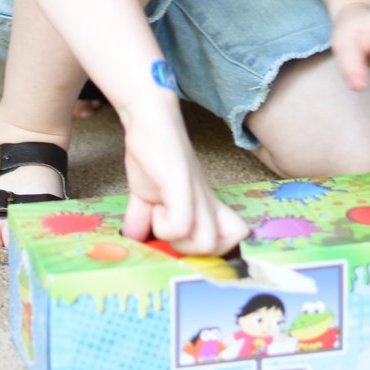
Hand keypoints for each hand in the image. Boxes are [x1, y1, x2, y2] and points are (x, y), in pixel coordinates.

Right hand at [120, 103, 248, 255]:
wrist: (148, 119)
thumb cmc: (153, 155)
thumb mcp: (148, 195)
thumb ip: (142, 218)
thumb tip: (134, 237)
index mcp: (204, 205)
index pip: (235, 235)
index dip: (212, 248)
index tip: (181, 241)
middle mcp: (206, 201)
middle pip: (217, 247)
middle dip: (186, 250)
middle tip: (164, 228)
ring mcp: (196, 193)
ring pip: (205, 243)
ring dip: (175, 239)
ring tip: (158, 215)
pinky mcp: (181, 185)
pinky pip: (181, 225)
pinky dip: (162, 226)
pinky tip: (153, 207)